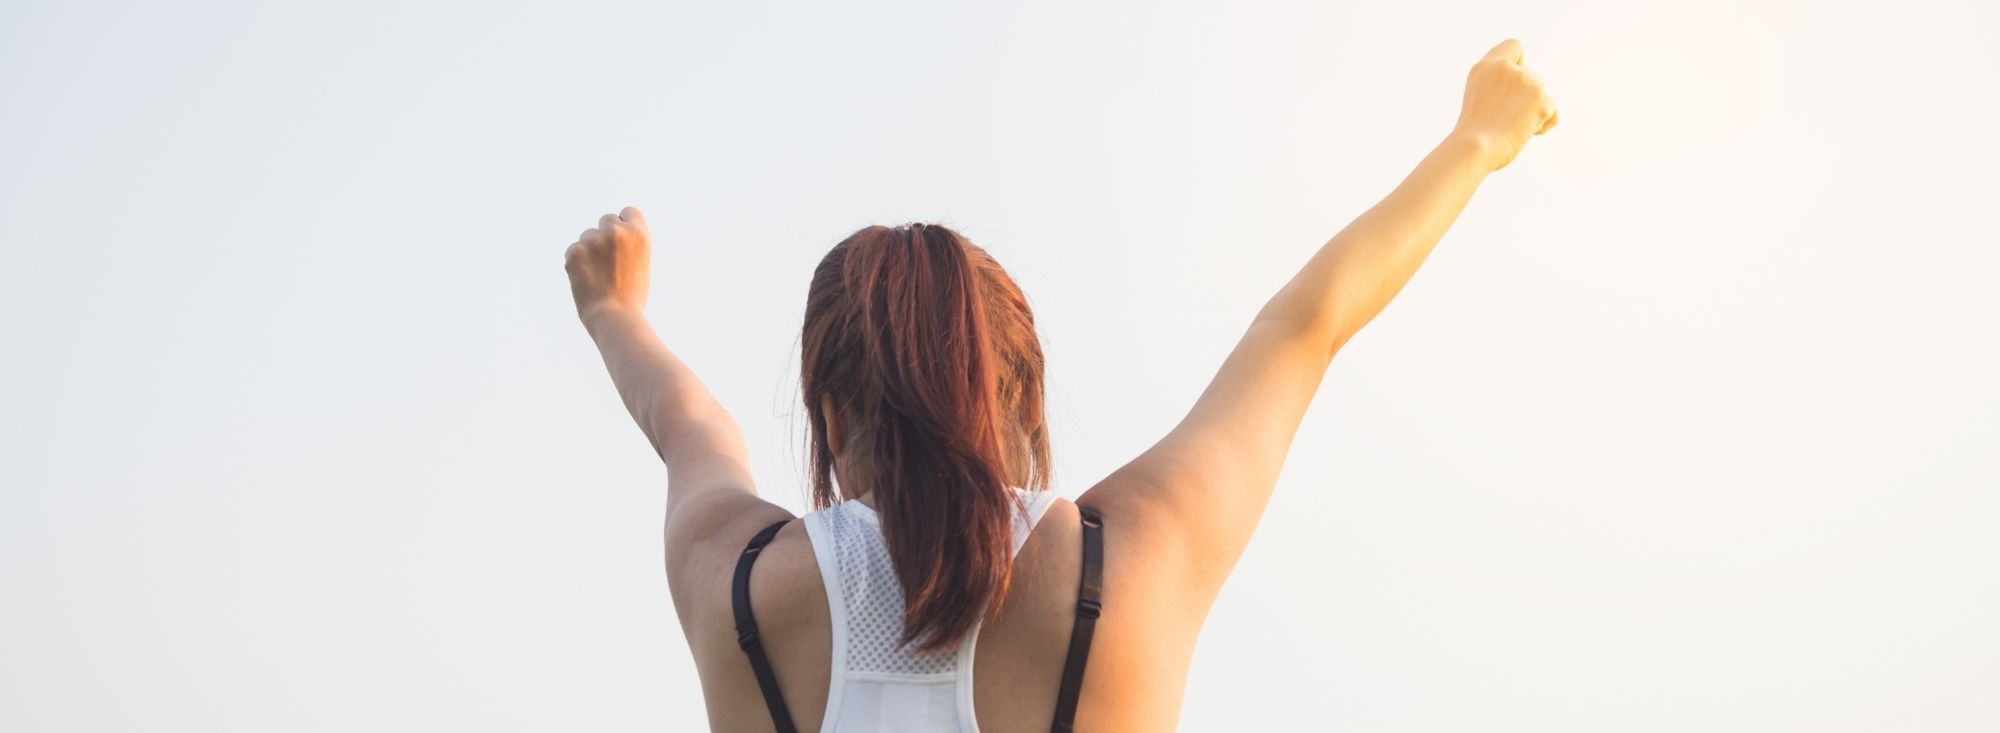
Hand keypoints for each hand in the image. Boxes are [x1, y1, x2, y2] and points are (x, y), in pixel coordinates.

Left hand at [564, 206, 651, 323]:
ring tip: (599, 276)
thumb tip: (613, 233)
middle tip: (608, 261)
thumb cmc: (631, 297)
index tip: (621, 240)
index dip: (624, 224)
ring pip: (587, 235)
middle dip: (605, 235)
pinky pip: (573, 250)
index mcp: (639, 234)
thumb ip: (629, 244)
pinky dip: (576, 263)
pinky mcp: (575, 251)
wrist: (615, 317)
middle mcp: (617, 232)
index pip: (627, 212)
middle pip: (606, 219)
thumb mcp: (641, 264)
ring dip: (589, 250)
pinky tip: (586, 280)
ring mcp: (594, 240)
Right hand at [1449, 39, 1558, 171]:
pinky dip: (1542, 126)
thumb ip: (1499, 85)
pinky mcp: (1542, 99)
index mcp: (1487, 66)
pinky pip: (1553, 114)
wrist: (1474, 147)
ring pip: (1542, 96)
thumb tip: (1525, 96)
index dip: (1519, 64)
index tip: (1510, 86)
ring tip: (1511, 127)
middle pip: (1533, 78)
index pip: (1514, 46)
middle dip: (1526, 99)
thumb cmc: (1473, 133)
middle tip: (1504, 119)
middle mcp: (1508, 68)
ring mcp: (1527, 82)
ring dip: (1533, 113)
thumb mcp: (1480, 98)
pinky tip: (1524, 133)